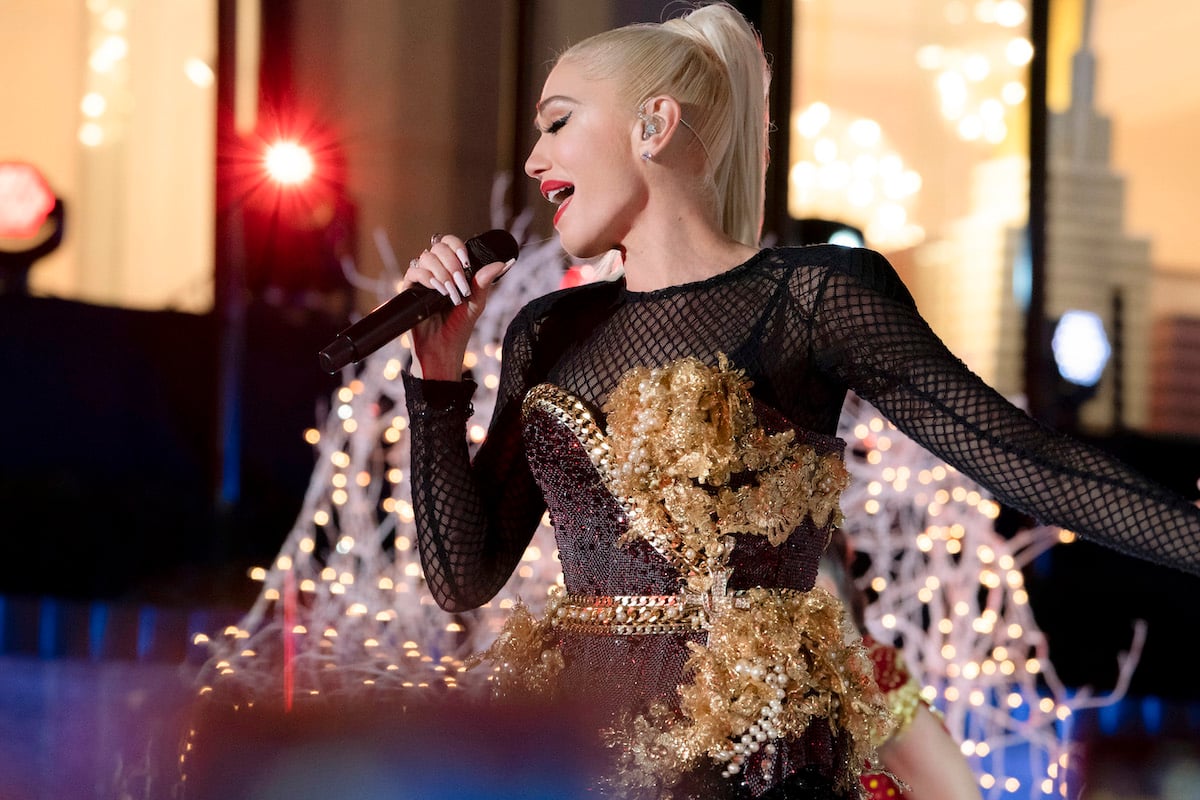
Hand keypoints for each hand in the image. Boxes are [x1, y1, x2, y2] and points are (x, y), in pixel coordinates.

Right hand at [402, 233, 508, 379]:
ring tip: (451, 293)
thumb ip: (484, 281)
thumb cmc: (460, 326)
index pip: (450, 243)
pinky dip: (427, 277)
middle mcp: (435, 270)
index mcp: (451, 269)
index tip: (466, 262)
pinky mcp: (409, 290)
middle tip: (461, 284)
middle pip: (438, 246)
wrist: (443, 348)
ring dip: (442, 272)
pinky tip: (438, 290)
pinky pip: (413, 271)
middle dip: (452, 263)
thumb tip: (502, 263)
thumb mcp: (476, 302)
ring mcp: (421, 279)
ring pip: (426, 257)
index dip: (457, 246)